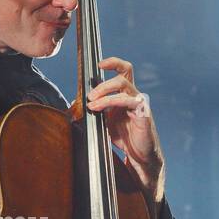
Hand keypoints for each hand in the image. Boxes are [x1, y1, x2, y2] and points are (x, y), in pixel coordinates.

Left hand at [82, 56, 165, 207]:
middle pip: (124, 74)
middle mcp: (134, 95)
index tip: (99, 64)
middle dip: (104, 82)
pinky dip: (112, 102)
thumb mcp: (104, 121)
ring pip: (124, 85)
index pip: (123, 70)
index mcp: (125, 94)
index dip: (113, 62)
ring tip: (92, 104)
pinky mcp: (144, 113)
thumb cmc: (123, 138)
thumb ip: (94, 110)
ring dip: (105, 93)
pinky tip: (100, 110)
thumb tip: (75, 103)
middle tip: (90, 95)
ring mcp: (140, 103)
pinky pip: (129, 100)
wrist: (139, 156)